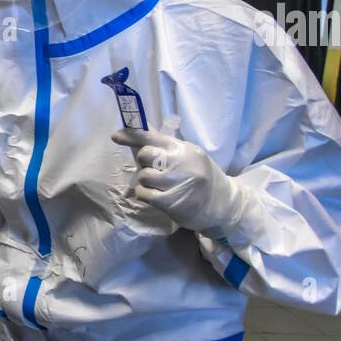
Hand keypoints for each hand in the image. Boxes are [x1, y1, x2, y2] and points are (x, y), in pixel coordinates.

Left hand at [111, 128, 250, 240]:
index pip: (151, 136)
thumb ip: (165, 148)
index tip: (116, 135)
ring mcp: (177, 181)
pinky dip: (144, 194)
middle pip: (144, 155)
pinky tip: (155, 195)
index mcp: (182, 148)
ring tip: (159, 186)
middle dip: (143, 163)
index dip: (131, 135)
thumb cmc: (201, 177)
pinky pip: (144, 193)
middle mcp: (180, 161)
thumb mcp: (187, 156)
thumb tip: (137, 136)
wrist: (224, 204)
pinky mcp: (172, 201)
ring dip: (145, 181)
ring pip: (143, 175)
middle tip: (155, 170)